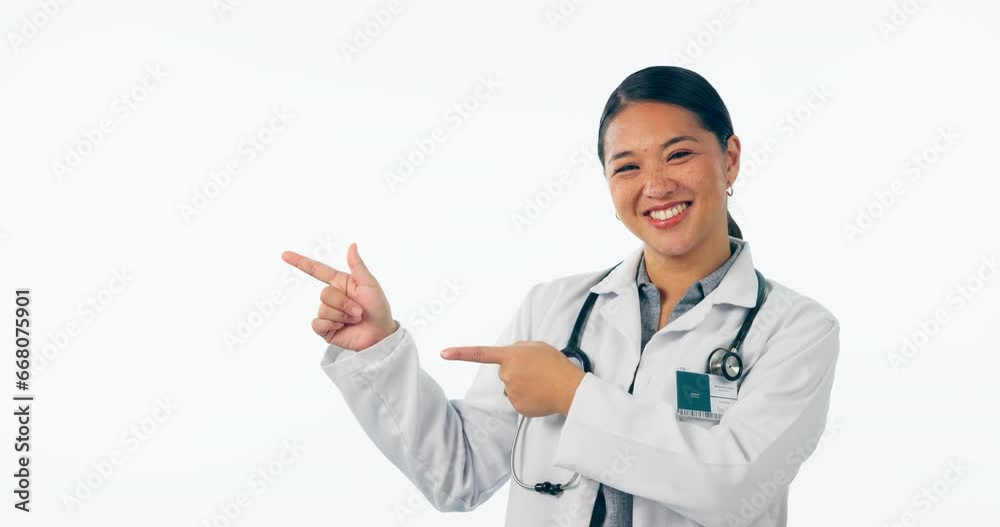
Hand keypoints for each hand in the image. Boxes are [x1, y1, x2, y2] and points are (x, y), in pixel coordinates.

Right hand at [281, 242, 397, 350]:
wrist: (380, 334)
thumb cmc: (378, 308)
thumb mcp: (370, 284)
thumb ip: (358, 265)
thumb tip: (352, 244)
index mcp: (340, 282)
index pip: (317, 270)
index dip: (300, 262)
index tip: (284, 255)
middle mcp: (332, 297)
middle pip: (324, 294)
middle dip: (344, 303)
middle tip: (359, 311)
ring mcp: (327, 313)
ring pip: (323, 309)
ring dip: (342, 315)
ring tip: (355, 319)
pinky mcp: (325, 329)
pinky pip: (318, 323)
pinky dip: (331, 325)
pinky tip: (342, 327)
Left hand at [440, 341, 585, 416]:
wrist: (569, 388)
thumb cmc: (556, 365)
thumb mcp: (537, 346)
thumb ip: (519, 348)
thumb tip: (510, 356)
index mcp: (510, 356)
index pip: (480, 353)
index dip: (460, 353)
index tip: (443, 354)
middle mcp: (506, 374)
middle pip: (504, 372)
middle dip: (516, 371)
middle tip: (536, 371)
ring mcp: (510, 392)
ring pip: (511, 387)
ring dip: (522, 385)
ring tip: (541, 383)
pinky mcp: (517, 407)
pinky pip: (518, 400)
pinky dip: (527, 398)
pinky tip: (540, 395)